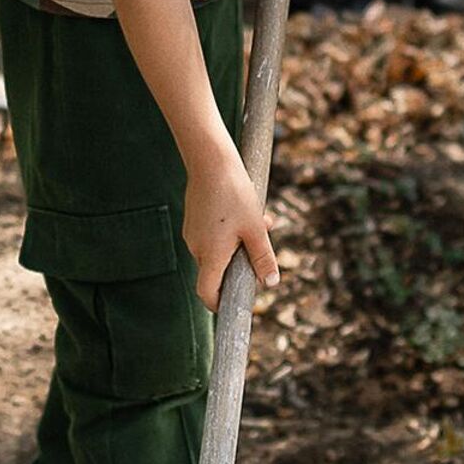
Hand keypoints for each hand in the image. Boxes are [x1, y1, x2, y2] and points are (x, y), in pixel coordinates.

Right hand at [182, 138, 277, 312]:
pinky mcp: (194, 220)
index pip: (207, 293)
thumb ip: (263, 257)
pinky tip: (245, 211)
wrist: (210, 160)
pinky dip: (229, 232)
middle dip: (241, 264)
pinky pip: (212, 236)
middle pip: (217, 271)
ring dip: (239, 244)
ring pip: (218, 250)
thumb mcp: (256, 228)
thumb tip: (271, 283)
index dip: (220, 304)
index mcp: (211, 255)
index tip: (236, 304)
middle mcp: (196, 248)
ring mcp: (192, 233)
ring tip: (260, 220)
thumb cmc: (234, 194)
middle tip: (262, 245)